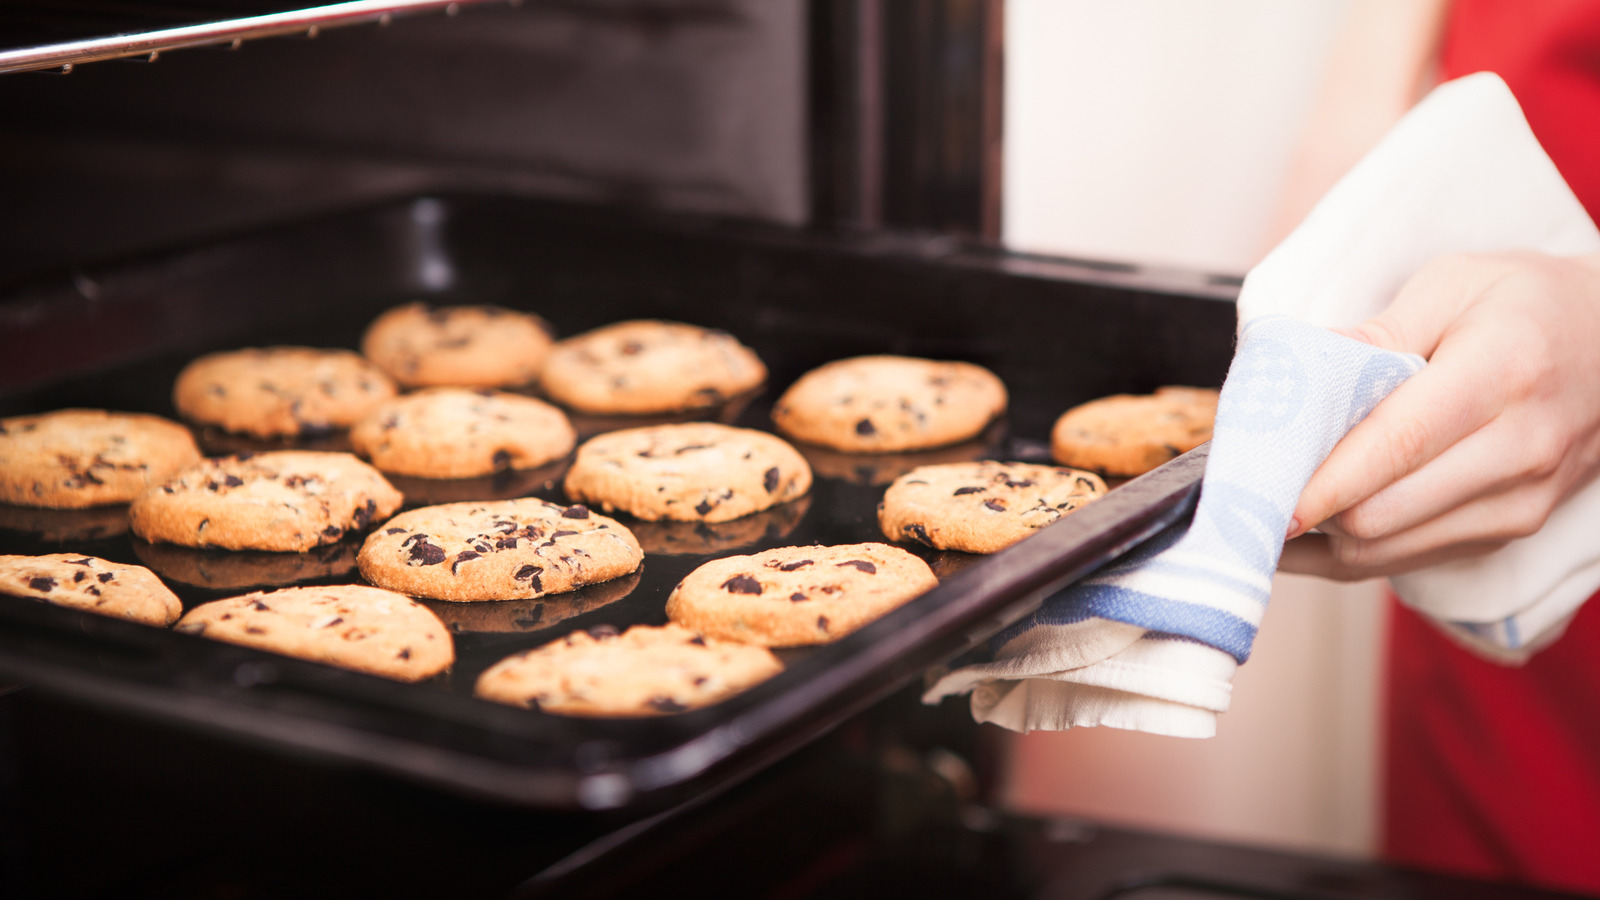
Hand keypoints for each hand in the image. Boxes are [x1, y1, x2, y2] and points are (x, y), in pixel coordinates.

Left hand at [1279, 250, 1599, 579]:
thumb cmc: (1527, 303)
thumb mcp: (1455, 282)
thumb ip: (1379, 331)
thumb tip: (1304, 376)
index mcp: (1503, 374)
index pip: (1398, 445)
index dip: (1324, 480)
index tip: (1260, 494)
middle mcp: (1520, 450)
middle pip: (1384, 513)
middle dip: (1306, 510)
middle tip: (1245, 492)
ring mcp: (1520, 503)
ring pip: (1390, 551)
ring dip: (1320, 540)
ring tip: (1265, 509)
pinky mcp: (1509, 532)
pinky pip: (1408, 560)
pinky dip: (1349, 551)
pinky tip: (1308, 526)